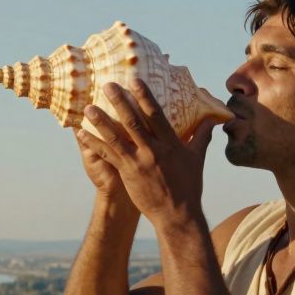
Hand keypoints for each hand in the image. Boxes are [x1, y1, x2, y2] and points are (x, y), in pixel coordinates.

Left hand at [76, 79, 216, 226]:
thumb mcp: (197, 159)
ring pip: (116, 138)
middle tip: (107, 85)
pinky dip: (94, 144)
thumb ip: (202, 137)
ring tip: (88, 107)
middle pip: (133, 122)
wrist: (177, 214)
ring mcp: (138, 163)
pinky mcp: (127, 173)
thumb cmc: (189, 186)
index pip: (156, 115)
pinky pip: (108, 155)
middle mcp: (153, 151)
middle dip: (119, 102)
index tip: (135, 80)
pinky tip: (81, 133)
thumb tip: (213, 120)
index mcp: (170, 144)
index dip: (145, 96)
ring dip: (100, 122)